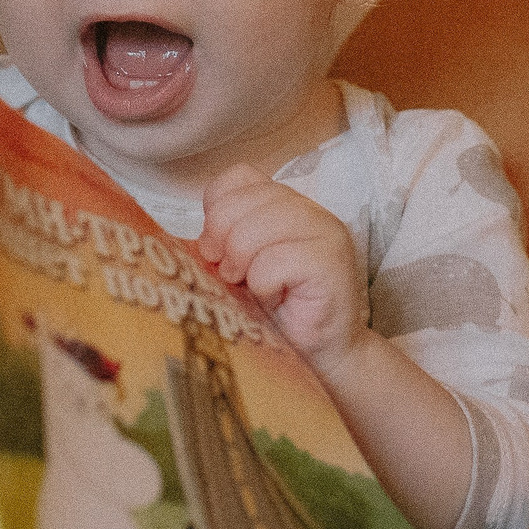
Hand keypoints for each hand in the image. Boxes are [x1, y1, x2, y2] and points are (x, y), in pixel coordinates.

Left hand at [195, 165, 368, 373]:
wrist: (323, 352)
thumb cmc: (280, 310)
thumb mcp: (242, 265)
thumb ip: (225, 239)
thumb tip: (198, 238)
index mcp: (285, 202)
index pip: (239, 177)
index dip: (217, 209)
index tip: (215, 247)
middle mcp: (308, 208)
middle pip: (242, 201)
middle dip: (221, 239)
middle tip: (228, 272)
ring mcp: (323, 231)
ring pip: (255, 229)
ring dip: (240, 263)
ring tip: (247, 285)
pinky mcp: (329, 260)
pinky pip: (273, 261)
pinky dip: (262, 284)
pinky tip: (273, 296)